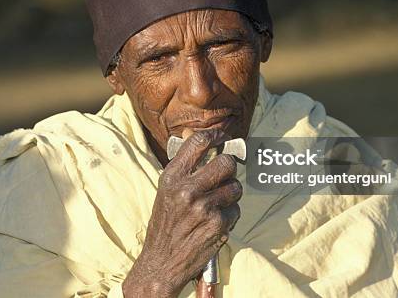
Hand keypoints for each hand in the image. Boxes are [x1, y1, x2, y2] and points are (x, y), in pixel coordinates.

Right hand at [122, 129, 241, 297]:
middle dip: (230, 168)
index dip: (216, 135)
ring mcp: (205, 207)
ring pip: (236, 187)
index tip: (224, 136)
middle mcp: (187, 189)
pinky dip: (230, 216)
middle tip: (223, 176)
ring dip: (231, 194)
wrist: (161, 262)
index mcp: (172, 177)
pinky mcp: (218, 224)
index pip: (198, 142)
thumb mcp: (166, 190)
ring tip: (216, 204)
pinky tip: (215, 222)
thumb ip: (183, 166)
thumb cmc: (165, 224)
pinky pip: (236, 210)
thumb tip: (196, 135)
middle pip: (227, 162)